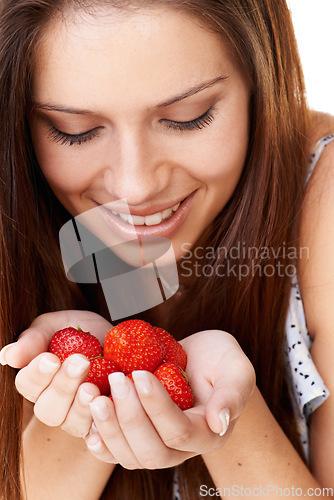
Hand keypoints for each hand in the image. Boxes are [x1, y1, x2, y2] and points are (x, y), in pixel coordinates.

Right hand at [1, 311, 111, 436]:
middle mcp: (53, 402)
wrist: (120, 342)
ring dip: (81, 406)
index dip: (37, 374)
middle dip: (63, 386)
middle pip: (47, 410)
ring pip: (71, 423)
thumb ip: (34, 339)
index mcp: (38, 379)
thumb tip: (8, 355)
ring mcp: (77, 416)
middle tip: (80, 362)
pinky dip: (102, 421)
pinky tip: (107, 404)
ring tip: (92, 386)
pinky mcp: (101, 423)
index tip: (52, 358)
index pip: (27, 384)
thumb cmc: (84, 333)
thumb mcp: (59, 325)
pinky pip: (98, 432)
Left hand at [84, 329, 254, 468]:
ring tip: (95, 396)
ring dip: (110, 428)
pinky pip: (116, 453)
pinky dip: (101, 442)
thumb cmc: (220, 359)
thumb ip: (233, 393)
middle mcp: (182, 449)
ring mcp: (158, 446)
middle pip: (151, 451)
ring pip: (130, 457)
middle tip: (116, 380)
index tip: (139, 373)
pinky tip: (89, 423)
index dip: (156, 407)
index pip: (178, 432)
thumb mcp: (236, 368)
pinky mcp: (138, 438)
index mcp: (207, 434)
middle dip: (129, 417)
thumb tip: (219, 422)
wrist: (200, 358)